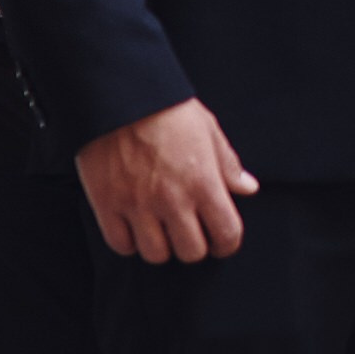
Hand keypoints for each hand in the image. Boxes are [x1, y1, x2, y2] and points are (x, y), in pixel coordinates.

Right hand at [74, 98, 258, 262]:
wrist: (120, 99)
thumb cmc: (166, 110)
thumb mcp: (208, 131)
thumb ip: (228, 165)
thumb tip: (247, 188)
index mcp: (204, 183)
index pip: (226, 234)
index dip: (226, 244)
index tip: (220, 242)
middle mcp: (172, 200)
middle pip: (190, 252)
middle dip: (193, 247)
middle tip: (188, 236)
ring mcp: (137, 205)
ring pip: (155, 254)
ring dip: (160, 247)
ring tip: (159, 233)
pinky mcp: (107, 205)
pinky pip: (120, 244)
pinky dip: (128, 242)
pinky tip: (132, 229)